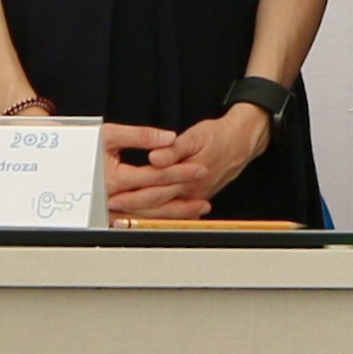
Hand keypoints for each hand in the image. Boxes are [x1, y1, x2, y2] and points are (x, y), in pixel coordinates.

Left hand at [105, 103, 269, 218]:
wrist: (241, 143)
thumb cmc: (219, 137)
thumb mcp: (196, 136)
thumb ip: (173, 149)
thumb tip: (155, 158)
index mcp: (187, 175)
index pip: (153, 188)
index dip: (131, 193)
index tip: (113, 195)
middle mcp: (190, 191)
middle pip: (156, 205)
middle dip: (132, 209)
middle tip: (111, 210)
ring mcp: (194, 197)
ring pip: (164, 212)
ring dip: (143, 215)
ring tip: (122, 217)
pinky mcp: (195, 197)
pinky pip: (175, 212)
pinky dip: (159, 216)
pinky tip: (147, 218)